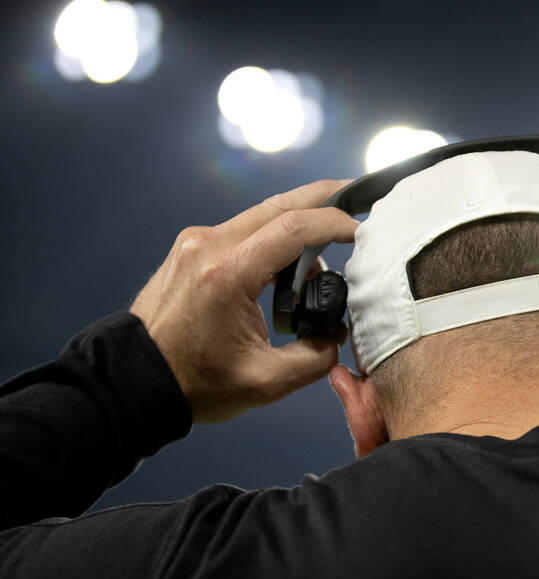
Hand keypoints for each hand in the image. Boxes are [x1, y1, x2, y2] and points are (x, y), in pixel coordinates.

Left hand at [131, 180, 357, 422]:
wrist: (134, 380)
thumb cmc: (196, 384)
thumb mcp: (267, 382)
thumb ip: (317, 357)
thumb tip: (337, 334)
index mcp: (227, 274)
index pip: (294, 228)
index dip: (336, 222)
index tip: (364, 231)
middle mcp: (209, 245)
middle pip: (280, 204)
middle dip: (325, 197)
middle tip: (361, 194)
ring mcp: (196, 242)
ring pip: (261, 214)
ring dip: (300, 222)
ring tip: (328, 249)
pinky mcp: (191, 248)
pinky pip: (244, 229)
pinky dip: (275, 236)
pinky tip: (292, 261)